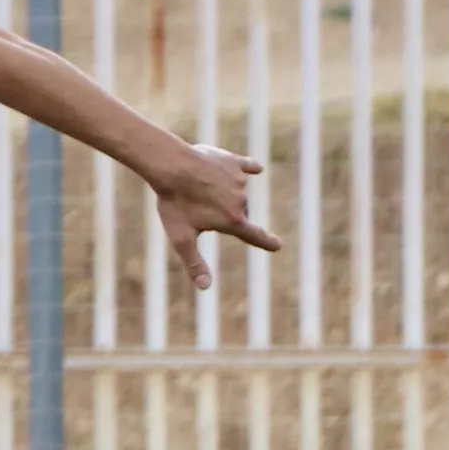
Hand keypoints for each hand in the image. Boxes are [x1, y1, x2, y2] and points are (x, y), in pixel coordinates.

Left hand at [152, 144, 277, 289]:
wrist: (171, 166)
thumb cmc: (174, 203)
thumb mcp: (181, 238)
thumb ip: (194, 263)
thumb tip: (205, 287)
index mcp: (232, 221)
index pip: (255, 236)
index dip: (267, 242)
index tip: (277, 245)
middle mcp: (241, 201)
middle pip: (237, 212)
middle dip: (221, 212)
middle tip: (195, 205)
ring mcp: (240, 180)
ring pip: (234, 191)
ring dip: (221, 191)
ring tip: (198, 186)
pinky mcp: (235, 162)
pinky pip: (246, 167)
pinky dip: (247, 169)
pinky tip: (257, 169)